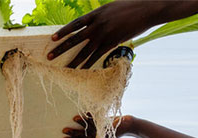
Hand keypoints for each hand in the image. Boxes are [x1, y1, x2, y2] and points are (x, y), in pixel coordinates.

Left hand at [48, 0, 162, 68]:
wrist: (147, 9)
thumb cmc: (130, 7)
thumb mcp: (110, 8)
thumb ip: (99, 17)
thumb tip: (92, 24)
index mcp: (95, 13)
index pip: (74, 24)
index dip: (63, 32)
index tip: (52, 39)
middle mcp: (97, 24)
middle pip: (74, 39)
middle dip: (61, 48)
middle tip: (49, 56)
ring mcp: (104, 34)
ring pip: (84, 50)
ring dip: (73, 61)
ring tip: (63, 69)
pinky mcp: (113, 43)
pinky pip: (97, 55)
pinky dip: (88, 63)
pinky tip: (80, 70)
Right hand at [62, 115, 130, 137]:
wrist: (128, 126)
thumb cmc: (113, 128)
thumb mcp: (102, 133)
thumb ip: (92, 131)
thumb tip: (79, 126)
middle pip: (84, 136)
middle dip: (74, 133)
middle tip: (64, 131)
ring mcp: (103, 132)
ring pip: (90, 127)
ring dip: (81, 123)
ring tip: (73, 119)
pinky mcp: (108, 125)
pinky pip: (98, 120)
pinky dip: (91, 116)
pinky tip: (85, 112)